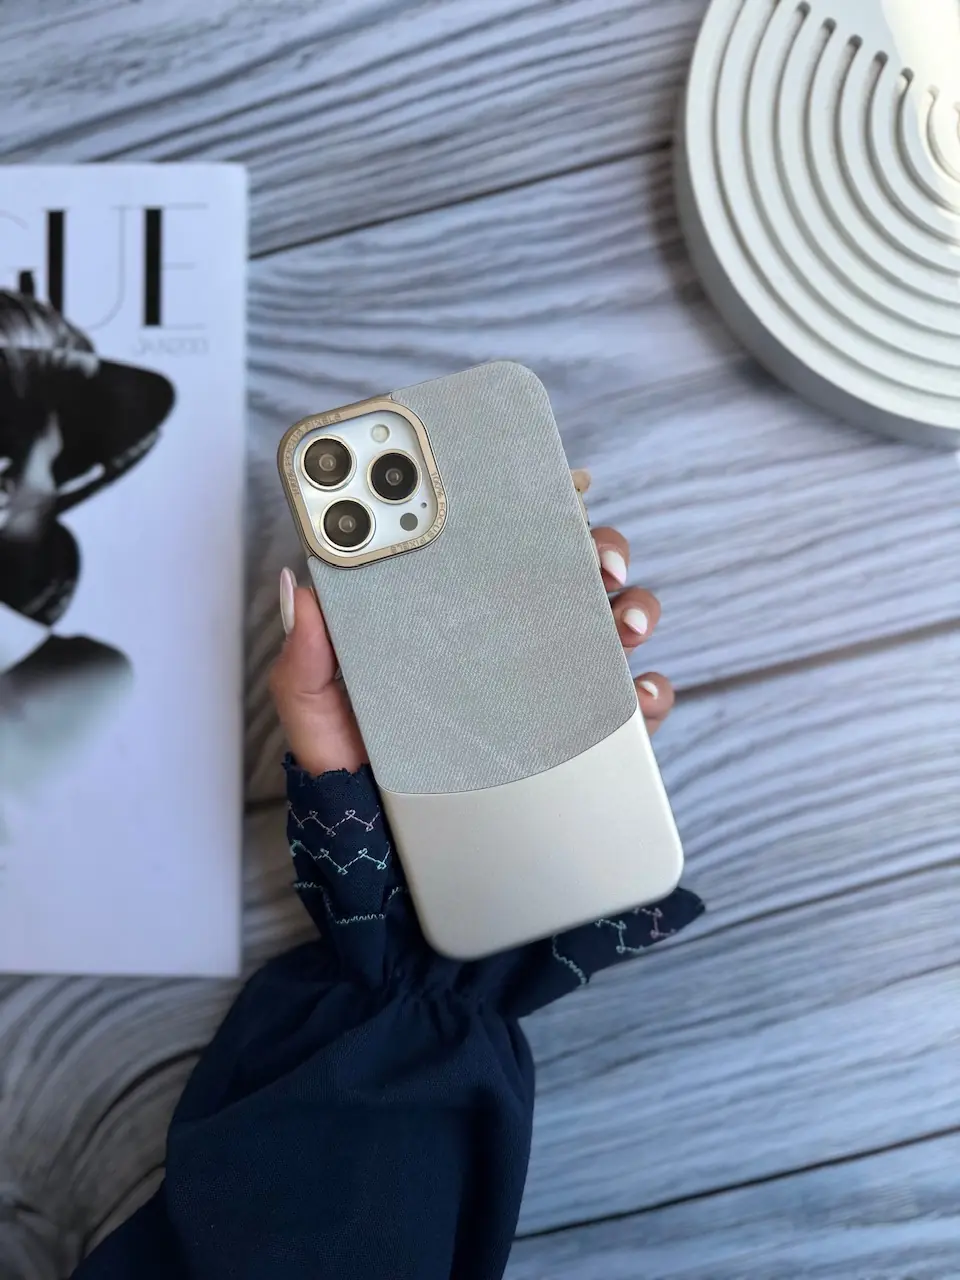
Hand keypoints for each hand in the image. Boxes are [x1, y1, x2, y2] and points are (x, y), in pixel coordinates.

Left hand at [269, 472, 674, 775]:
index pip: (498, 547)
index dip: (531, 508)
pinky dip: (649, 693)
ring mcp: (551, 688)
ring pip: (614, 623)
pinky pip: (632, 709)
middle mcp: (510, 641)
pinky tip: (639, 692)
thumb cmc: (355, 769)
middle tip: (596, 561)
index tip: (552, 488)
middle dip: (600, 548)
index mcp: (453, 617)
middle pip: (572, 570)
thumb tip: (301, 589)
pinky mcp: (580, 742)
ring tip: (624, 623)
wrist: (388, 854)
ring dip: (635, 607)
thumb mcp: (316, 712)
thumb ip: (306, 658)